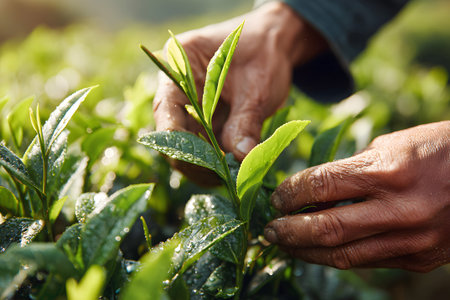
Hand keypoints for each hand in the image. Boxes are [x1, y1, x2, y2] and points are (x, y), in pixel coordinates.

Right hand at [153, 2, 326, 161]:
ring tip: (232, 177)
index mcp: (179, 67)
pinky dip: (216, 161)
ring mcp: (188, 108)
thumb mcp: (258, 87)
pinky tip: (233, 170)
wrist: (275, 44)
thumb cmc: (265, 54)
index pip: (167, 113)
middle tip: (224, 178)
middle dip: (196, 161)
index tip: (210, 166)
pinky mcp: (202, 122)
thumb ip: (246, 121)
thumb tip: (240, 159)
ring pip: (186, 147)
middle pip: (172, 136)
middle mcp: (176, 90)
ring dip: (206, 165)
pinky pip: (202, 147)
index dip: (183, 143)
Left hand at [265, 121, 449, 271]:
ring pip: (342, 254)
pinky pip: (366, 261)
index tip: (276, 198)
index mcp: (388, 171)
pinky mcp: (418, 258)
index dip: (291, 193)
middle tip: (269, 230)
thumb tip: (316, 190)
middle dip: (289, 231)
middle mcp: (398, 209)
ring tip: (286, 245)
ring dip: (306, 252)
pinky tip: (319, 250)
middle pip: (325, 228)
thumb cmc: (438, 150)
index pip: (321, 185)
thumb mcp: (393, 145)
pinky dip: (337, 256)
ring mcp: (410, 239)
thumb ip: (353, 169)